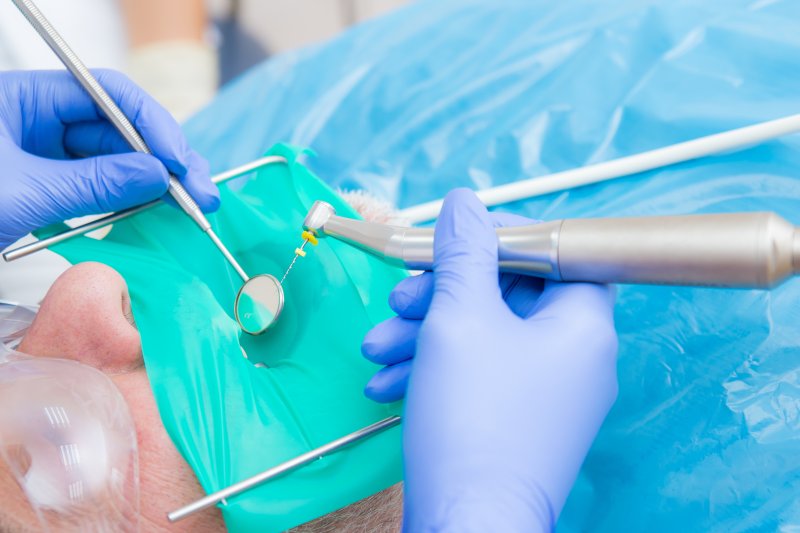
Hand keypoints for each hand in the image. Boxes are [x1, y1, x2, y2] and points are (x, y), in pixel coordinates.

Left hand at [0, 70, 218, 248]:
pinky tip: (157, 209)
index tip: (180, 163)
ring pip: (113, 159)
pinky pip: (97, 185)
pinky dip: (128, 199)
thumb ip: (95, 183)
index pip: (107, 95)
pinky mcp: (47, 184)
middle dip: (164, 158)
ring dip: (154, 182)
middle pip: (118, 128)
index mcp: (23, 96)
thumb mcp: (23, 194)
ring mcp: (43, 152)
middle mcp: (37, 117)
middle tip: (201, 193)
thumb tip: (160, 176)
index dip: (153, 126)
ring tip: (190, 204)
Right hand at [362, 189, 617, 530]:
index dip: (509, 236)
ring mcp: (545, 393)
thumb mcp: (460, 319)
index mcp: (583, 324)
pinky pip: (479, 374)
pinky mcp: (515, 421)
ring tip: (377, 348)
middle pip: (511, 294)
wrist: (467, 528)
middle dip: (444, 290)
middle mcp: (574, 357)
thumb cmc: (473, 421)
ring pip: (484, 336)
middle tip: (400, 297)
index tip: (458, 238)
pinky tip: (386, 383)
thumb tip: (465, 201)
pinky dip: (435, 369)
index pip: (562, 252)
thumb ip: (464, 253)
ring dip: (425, 332)